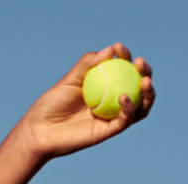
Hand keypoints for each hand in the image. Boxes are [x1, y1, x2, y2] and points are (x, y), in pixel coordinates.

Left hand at [15, 43, 154, 159]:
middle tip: (141, 63)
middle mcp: (112, 101)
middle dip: (145, 73)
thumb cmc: (52, 103)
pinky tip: (124, 97)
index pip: (122, 70)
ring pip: (140, 106)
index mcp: (104, 86)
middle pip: (137, 87)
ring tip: (145, 80)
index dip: (126, 57)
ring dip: (147, 93)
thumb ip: (87, 64)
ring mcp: (112, 117)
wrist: (40, 130)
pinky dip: (129, 109)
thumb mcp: (69, 79)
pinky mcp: (109, 132)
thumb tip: (110, 49)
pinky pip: (125, 120)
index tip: (120, 47)